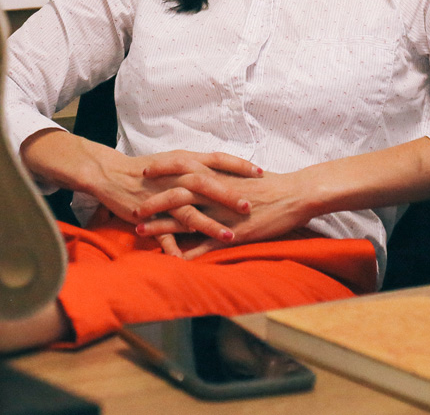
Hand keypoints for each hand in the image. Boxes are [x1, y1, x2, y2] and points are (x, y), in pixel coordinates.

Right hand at [18, 130, 261, 248]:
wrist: (111, 174)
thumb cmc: (148, 170)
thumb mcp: (175, 162)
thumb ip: (199, 167)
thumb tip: (226, 172)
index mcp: (183, 161)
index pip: (216, 159)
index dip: (238, 165)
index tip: (260, 171)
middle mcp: (174, 177)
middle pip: (206, 184)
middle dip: (229, 196)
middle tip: (250, 206)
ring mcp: (162, 196)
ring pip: (188, 211)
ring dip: (210, 225)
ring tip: (230, 237)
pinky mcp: (149, 214)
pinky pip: (162, 233)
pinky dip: (174, 247)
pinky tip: (186, 260)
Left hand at [134, 169, 314, 258]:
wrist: (296, 195)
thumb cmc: (270, 185)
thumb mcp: (242, 176)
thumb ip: (222, 177)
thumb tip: (208, 176)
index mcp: (217, 176)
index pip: (183, 169)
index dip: (162, 171)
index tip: (144, 171)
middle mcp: (216, 193)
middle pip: (175, 194)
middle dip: (152, 202)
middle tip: (133, 208)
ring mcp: (223, 214)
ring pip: (185, 219)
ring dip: (161, 227)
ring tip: (141, 232)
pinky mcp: (234, 233)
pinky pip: (206, 244)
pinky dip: (189, 251)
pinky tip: (172, 259)